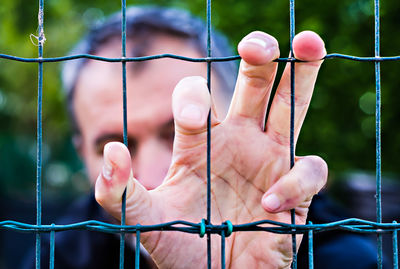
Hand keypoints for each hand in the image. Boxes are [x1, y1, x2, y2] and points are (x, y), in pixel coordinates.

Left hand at [95, 30, 327, 267]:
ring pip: (292, 105)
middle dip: (258, 56)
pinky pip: (307, 169)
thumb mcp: (144, 218)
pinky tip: (270, 204)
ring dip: (302, 72)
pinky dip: (294, 181)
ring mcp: (269, 159)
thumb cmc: (180, 245)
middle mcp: (238, 140)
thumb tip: (112, 150)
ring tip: (309, 41)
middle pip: (255, 84)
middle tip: (257, 42)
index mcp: (201, 140)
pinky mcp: (295, 189)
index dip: (192, 96)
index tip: (192, 114)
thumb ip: (119, 191)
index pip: (197, 98)